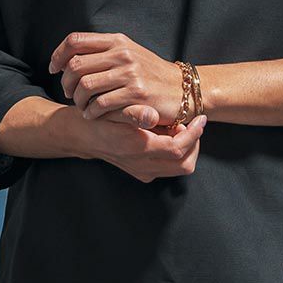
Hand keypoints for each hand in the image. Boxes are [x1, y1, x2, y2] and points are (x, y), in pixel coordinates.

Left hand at [48, 30, 185, 128]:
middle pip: (76, 65)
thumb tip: (70, 56)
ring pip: (85, 86)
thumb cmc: (152, 75)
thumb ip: (104, 52)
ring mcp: (130, 74)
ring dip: (77, 100)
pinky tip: (93, 115)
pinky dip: (91, 112)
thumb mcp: (130, 54)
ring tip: (82, 106)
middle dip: (65, 83)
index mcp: (118, 41)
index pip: (76, 41)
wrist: (184, 90)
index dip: (58, 55)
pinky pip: (101, 104)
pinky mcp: (136, 95)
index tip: (54, 69)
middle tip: (68, 94)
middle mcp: (123, 54)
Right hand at [74, 111, 208, 183]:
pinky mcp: (142, 173)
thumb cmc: (99, 118)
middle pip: (185, 164)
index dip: (194, 134)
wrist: (83, 136)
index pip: (178, 148)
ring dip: (185, 148)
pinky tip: (166, 136)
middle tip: (189, 125)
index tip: (200, 119)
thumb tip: (153, 115)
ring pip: (179, 168)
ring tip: (177, 129)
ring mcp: (143, 172)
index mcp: (138, 148)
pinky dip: (175, 154)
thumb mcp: (113, 109)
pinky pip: (169, 167)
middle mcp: (143, 165)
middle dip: (193, 144)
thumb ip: (134, 112)